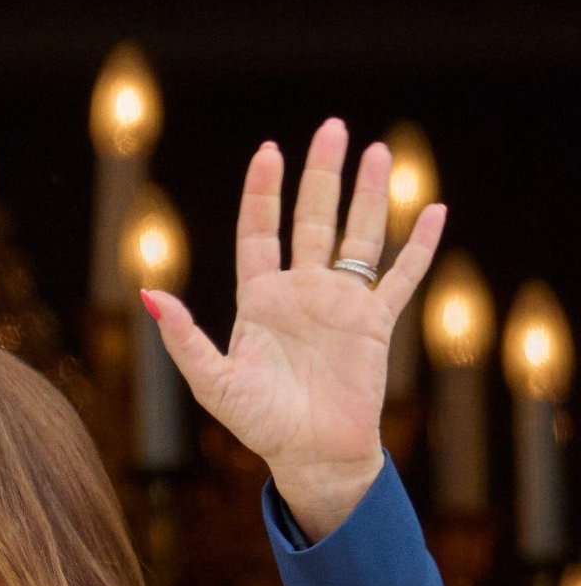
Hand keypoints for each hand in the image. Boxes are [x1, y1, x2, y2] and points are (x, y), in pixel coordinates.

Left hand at [143, 117, 446, 536]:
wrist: (310, 456)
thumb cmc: (259, 425)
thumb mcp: (214, 383)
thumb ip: (184, 340)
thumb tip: (151, 295)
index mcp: (261, 300)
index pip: (260, 231)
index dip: (263, 192)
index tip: (270, 151)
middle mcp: (302, 293)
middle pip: (312, 219)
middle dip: (322, 175)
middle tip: (332, 128)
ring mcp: (341, 304)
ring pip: (358, 237)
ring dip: (370, 196)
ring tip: (378, 151)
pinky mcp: (375, 324)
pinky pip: (401, 278)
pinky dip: (419, 247)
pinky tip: (435, 212)